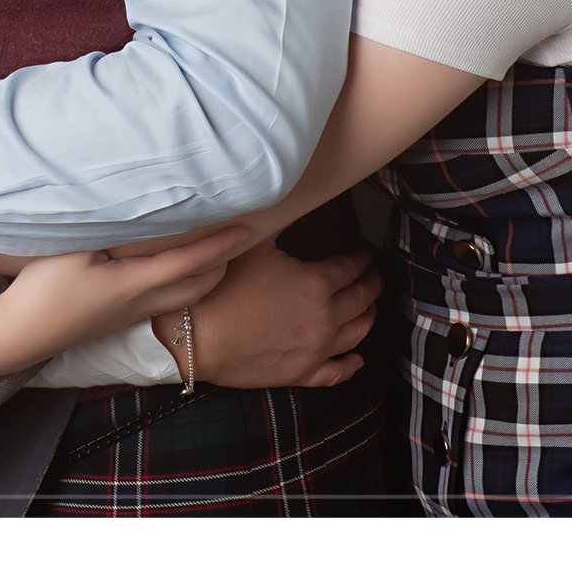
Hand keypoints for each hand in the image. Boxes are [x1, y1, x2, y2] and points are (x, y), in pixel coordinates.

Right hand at [0, 227, 248, 373]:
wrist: (17, 334)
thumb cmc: (44, 289)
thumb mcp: (75, 247)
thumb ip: (108, 226)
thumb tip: (136, 203)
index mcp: (135, 285)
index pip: (191, 262)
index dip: (221, 244)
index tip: (247, 228)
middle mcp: (140, 304)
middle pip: (197, 288)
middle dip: (223, 264)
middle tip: (240, 239)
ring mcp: (127, 316)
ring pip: (181, 298)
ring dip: (204, 277)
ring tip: (214, 253)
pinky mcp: (114, 321)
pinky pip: (162, 301)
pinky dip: (181, 283)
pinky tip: (169, 270)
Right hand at [155, 240, 379, 389]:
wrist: (196, 336)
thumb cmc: (221, 288)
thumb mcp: (252, 244)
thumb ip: (279, 222)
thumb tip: (290, 198)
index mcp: (315, 283)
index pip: (350, 268)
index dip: (361, 260)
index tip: (365, 255)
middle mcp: (323, 317)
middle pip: (360, 299)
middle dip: (371, 285)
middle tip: (375, 277)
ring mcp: (315, 349)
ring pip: (356, 334)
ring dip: (368, 319)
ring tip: (371, 309)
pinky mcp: (301, 373)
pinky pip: (337, 372)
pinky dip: (351, 364)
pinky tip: (357, 358)